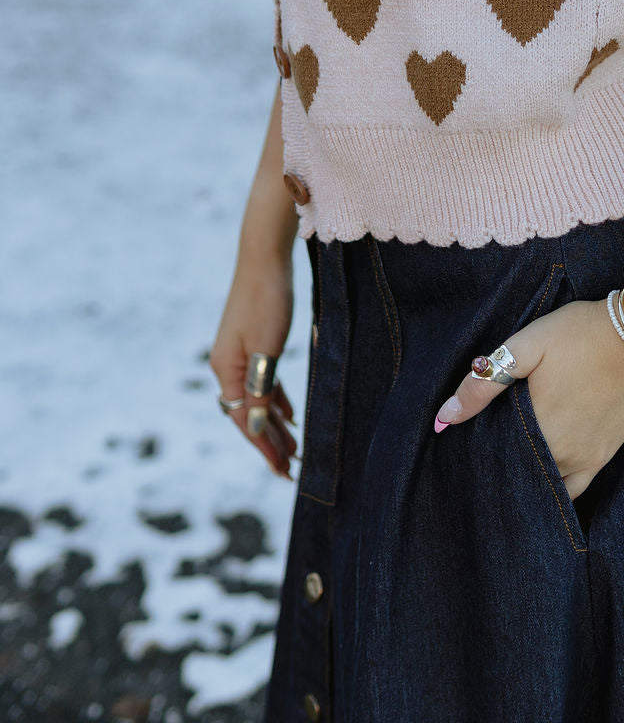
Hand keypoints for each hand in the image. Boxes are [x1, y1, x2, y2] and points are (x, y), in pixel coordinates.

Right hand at [209, 250, 298, 478]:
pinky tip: (290, 414)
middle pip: (247, 414)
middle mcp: (226, 366)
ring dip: (274, 423)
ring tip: (295, 448)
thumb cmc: (266, 300)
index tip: (283, 470)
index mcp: (225, 370)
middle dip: (269, 442)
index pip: (243, 420)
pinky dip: (275, 400)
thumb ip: (259, 390)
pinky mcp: (252, 342)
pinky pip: (262, 381)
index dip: (263, 447)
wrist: (264, 255)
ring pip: (256, 399)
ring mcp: (238, 354)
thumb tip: (253, 427)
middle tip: (292, 468)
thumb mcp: (265, 350)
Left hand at [432, 296, 623, 500]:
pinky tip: (542, 474)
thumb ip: (484, 384)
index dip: (478, 456)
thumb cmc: (582, 333)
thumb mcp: (527, 345)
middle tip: (482, 455)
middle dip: (499, 467)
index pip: (495, 460)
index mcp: (536, 429)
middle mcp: (561, 454)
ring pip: (544, 483)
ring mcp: (586, 459)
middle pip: (518, 474)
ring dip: (526, 476)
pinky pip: (574, 489)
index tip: (464, 449)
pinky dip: (555, 487)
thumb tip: (443, 419)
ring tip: (509, 462)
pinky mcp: (604, 456)